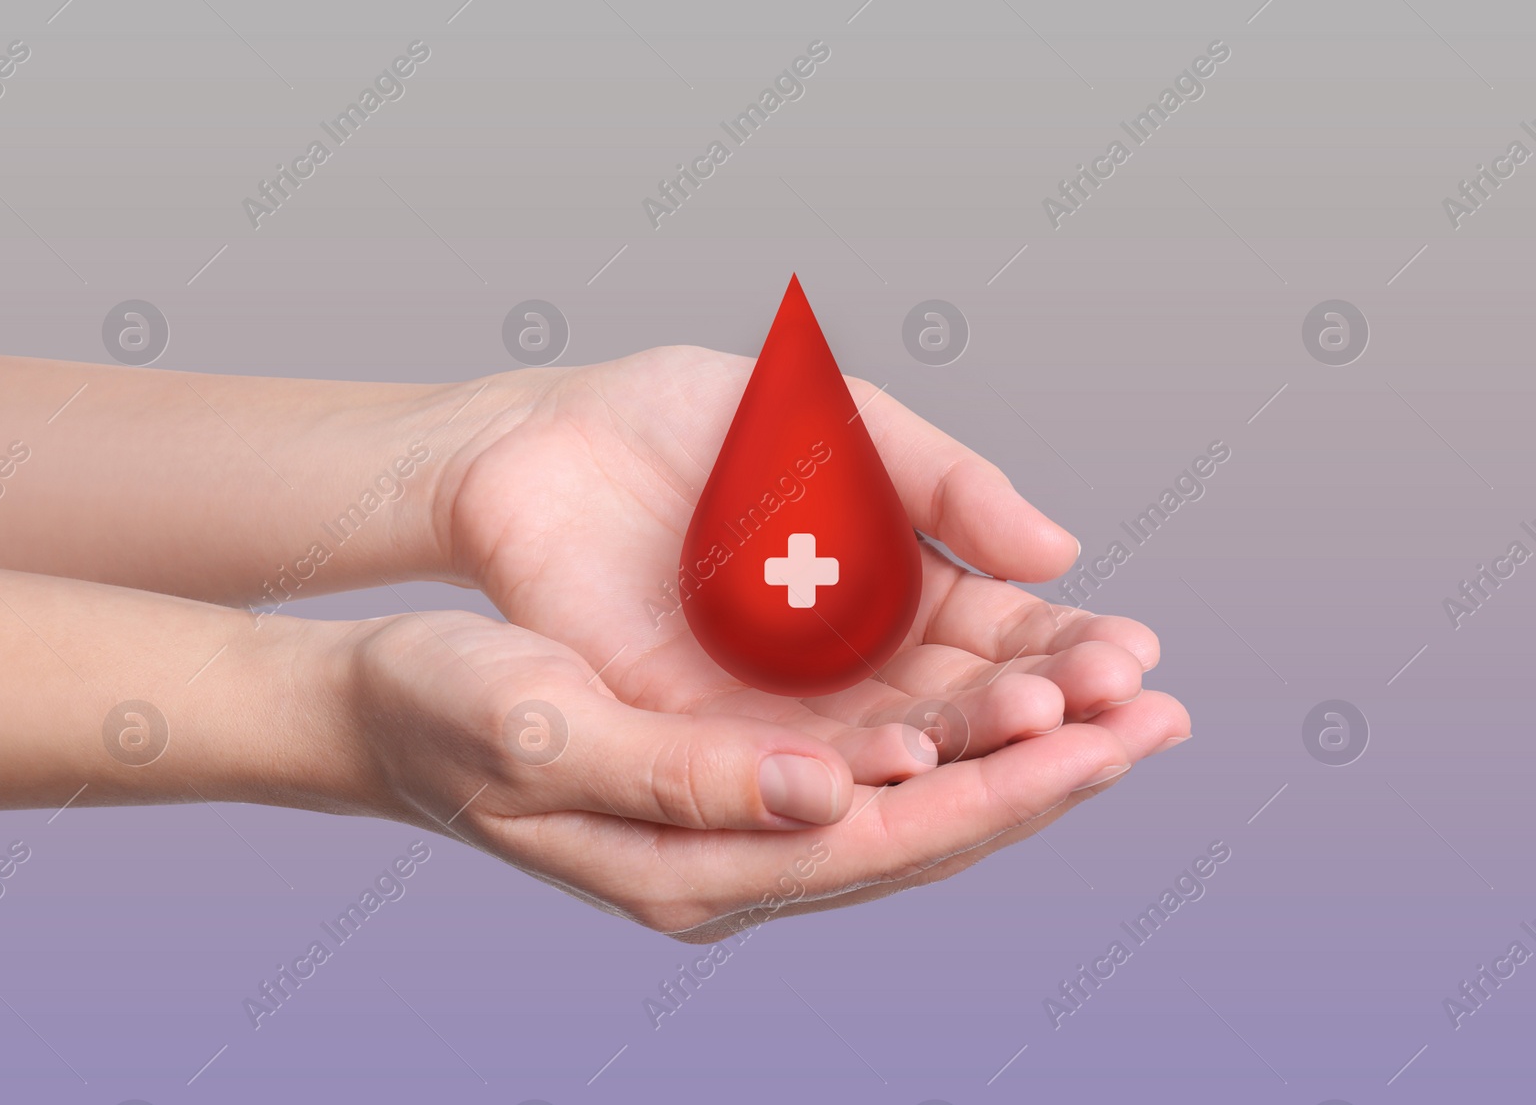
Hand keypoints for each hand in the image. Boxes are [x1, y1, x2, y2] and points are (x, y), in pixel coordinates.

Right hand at [338, 607, 1179, 940]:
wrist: (389, 709)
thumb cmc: (450, 712)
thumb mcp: (549, 733)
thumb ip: (686, 777)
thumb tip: (830, 797)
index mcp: (700, 867)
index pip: (889, 840)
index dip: (1006, 791)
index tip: (1110, 737)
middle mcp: (741, 857)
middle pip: (928, 826)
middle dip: (1050, 773)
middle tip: (1164, 716)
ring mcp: (746, 818)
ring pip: (914, 793)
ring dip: (1020, 747)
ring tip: (1119, 694)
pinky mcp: (741, 770)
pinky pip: (871, 756)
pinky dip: (953, 722)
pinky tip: (1004, 685)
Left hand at [430, 346, 1187, 782]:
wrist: (542, 442)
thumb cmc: (689, 420)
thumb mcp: (834, 425)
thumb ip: (939, 482)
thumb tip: (1060, 551)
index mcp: (897, 590)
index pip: (1006, 638)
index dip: (1072, 649)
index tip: (1136, 655)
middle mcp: (853, 665)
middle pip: (972, 707)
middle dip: (1053, 710)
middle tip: (1127, 710)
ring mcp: (783, 707)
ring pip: (899, 749)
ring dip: (979, 747)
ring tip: (1052, 726)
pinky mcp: (705, 733)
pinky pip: (793, 764)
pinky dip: (858, 764)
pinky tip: (922, 752)